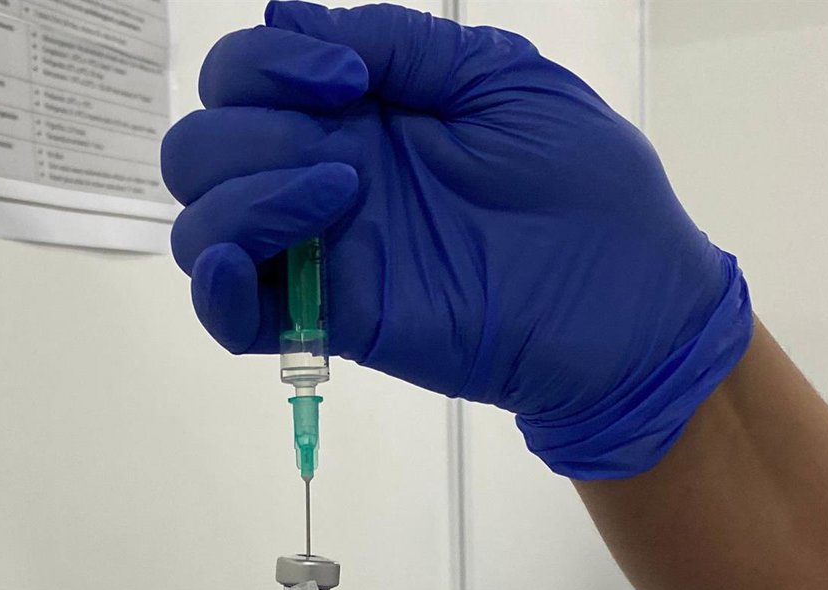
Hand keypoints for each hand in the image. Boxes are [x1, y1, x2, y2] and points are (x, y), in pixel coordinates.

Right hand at [161, 1, 752, 478]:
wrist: (627, 305)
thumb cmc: (584, 187)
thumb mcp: (498, 79)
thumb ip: (397, 43)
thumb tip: (283, 15)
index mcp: (356, 111)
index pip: (241, 77)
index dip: (263, 65)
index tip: (349, 81)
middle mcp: (319, 175)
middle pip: (200, 149)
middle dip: (246, 134)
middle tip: (343, 154)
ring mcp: (322, 252)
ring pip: (201, 226)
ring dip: (242, 200)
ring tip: (338, 199)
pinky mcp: (332, 322)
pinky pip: (233, 317)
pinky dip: (215, 290)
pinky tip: (245, 267)